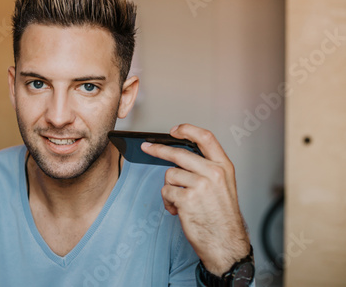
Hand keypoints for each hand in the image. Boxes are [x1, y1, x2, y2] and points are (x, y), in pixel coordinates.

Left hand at [141, 124, 250, 275]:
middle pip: (179, 153)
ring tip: (180, 202)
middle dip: (158, 150)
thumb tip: (181, 156)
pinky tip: (179, 210)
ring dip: (170, 189)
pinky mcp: (187, 199)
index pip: (206, 138)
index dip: (188, 130)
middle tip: (147, 148)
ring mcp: (200, 185)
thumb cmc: (222, 216)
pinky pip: (166, 192)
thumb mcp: (223, 186)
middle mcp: (213, 173)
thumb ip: (206, 168)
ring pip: (170, 175)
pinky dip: (168, 202)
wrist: (226, 243)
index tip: (174, 130)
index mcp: (224, 167)